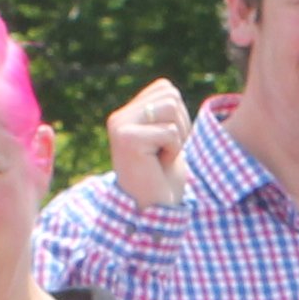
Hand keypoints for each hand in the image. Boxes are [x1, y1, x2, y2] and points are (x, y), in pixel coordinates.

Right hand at [107, 79, 189, 210]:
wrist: (152, 210)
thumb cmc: (162, 177)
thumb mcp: (164, 136)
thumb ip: (163, 111)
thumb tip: (170, 91)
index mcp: (126, 113)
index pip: (166, 89)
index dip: (179, 116)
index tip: (166, 143)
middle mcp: (118, 117)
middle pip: (170, 96)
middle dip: (180, 126)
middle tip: (165, 152)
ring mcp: (120, 126)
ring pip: (171, 108)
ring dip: (177, 138)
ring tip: (160, 157)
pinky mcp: (128, 139)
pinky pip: (170, 132)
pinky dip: (174, 151)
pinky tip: (157, 165)